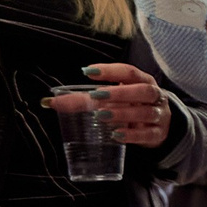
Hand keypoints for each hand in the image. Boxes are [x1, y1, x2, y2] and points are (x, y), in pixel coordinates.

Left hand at [47, 61, 171, 147]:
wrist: (158, 126)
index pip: (129, 72)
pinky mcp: (158, 134)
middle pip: (142, 90)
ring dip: (123, 113)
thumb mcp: (110, 100)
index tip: (87, 72)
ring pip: (146, 112)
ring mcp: (159, 115)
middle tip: (96, 96)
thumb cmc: (130, 107)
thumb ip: (81, 101)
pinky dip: (132, 135)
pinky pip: (148, 134)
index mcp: (142, 81)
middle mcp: (154, 96)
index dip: (110, 71)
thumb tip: (48, 102)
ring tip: (101, 116)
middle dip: (120, 92)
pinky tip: (116, 135)